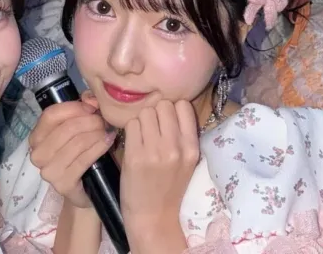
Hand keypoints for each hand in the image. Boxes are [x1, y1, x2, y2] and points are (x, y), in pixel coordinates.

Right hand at [27, 94, 114, 208]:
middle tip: (104, 121)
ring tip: (108, 130)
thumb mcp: (81, 126)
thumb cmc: (82, 153)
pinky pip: (83, 160)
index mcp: (37, 137)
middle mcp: (37, 154)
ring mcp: (48, 171)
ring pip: (76, 143)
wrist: (87, 189)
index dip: (74, 108)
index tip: (93, 108)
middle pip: (66, 128)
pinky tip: (108, 142)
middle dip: (89, 121)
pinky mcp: (62, 185)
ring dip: (96, 134)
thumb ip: (84, 107)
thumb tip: (90, 99)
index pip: (51, 115)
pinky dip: (98, 148)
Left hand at [120, 99, 199, 229]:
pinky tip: (133, 144)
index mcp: (191, 148)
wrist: (153, 217)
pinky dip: (130, 131)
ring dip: (141, 121)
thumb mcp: (186, 161)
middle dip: (155, 113)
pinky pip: (131, 125)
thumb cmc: (169, 188)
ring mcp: (155, 151)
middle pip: (163, 105)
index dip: (172, 110)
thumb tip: (171, 105)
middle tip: (152, 130)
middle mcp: (175, 147)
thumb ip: (182, 135)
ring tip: (142, 138)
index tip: (167, 122)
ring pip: (145, 112)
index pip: (184, 105)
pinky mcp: (135, 156)